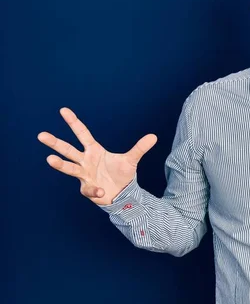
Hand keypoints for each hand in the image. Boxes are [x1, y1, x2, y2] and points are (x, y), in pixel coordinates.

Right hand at [38, 107, 156, 204]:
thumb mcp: (131, 160)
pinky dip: (95, 189)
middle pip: (68, 150)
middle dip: (55, 142)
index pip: (82, 133)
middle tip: (41, 135)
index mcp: (94, 150)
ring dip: (59, 164)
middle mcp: (85, 161)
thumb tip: (154, 136)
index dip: (73, 122)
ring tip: (49, 159)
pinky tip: (102, 190)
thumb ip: (140, 148)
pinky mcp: (88, 189)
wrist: (122, 193)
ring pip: (69, 168)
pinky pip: (89, 189)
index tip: (63, 110)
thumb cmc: (121, 174)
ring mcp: (84, 175)